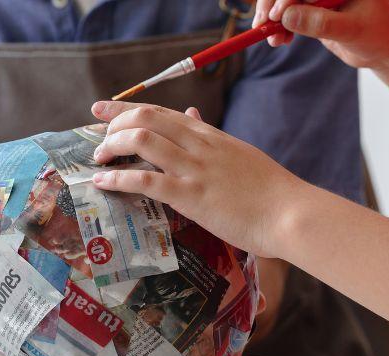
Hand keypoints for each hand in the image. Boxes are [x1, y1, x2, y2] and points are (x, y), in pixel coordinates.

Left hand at [90, 101, 302, 257]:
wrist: (291, 213)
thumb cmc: (271, 192)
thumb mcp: (239, 155)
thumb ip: (211, 137)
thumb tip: (190, 115)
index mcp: (211, 137)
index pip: (162, 113)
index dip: (126, 108)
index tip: (101, 109)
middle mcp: (200, 146)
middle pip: (147, 118)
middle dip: (114, 124)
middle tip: (97, 139)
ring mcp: (195, 169)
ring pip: (142, 140)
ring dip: (113, 147)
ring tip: (99, 159)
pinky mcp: (193, 196)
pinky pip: (147, 180)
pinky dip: (120, 178)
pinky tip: (104, 182)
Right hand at [254, 0, 388, 69]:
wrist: (388, 50)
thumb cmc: (381, 35)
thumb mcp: (352, 30)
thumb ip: (320, 23)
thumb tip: (286, 17)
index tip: (276, 15)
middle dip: (272, 4)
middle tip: (262, 25)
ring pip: (285, 1)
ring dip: (272, 18)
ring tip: (274, 41)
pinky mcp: (313, 10)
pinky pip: (288, 14)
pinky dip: (279, 26)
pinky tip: (279, 40)